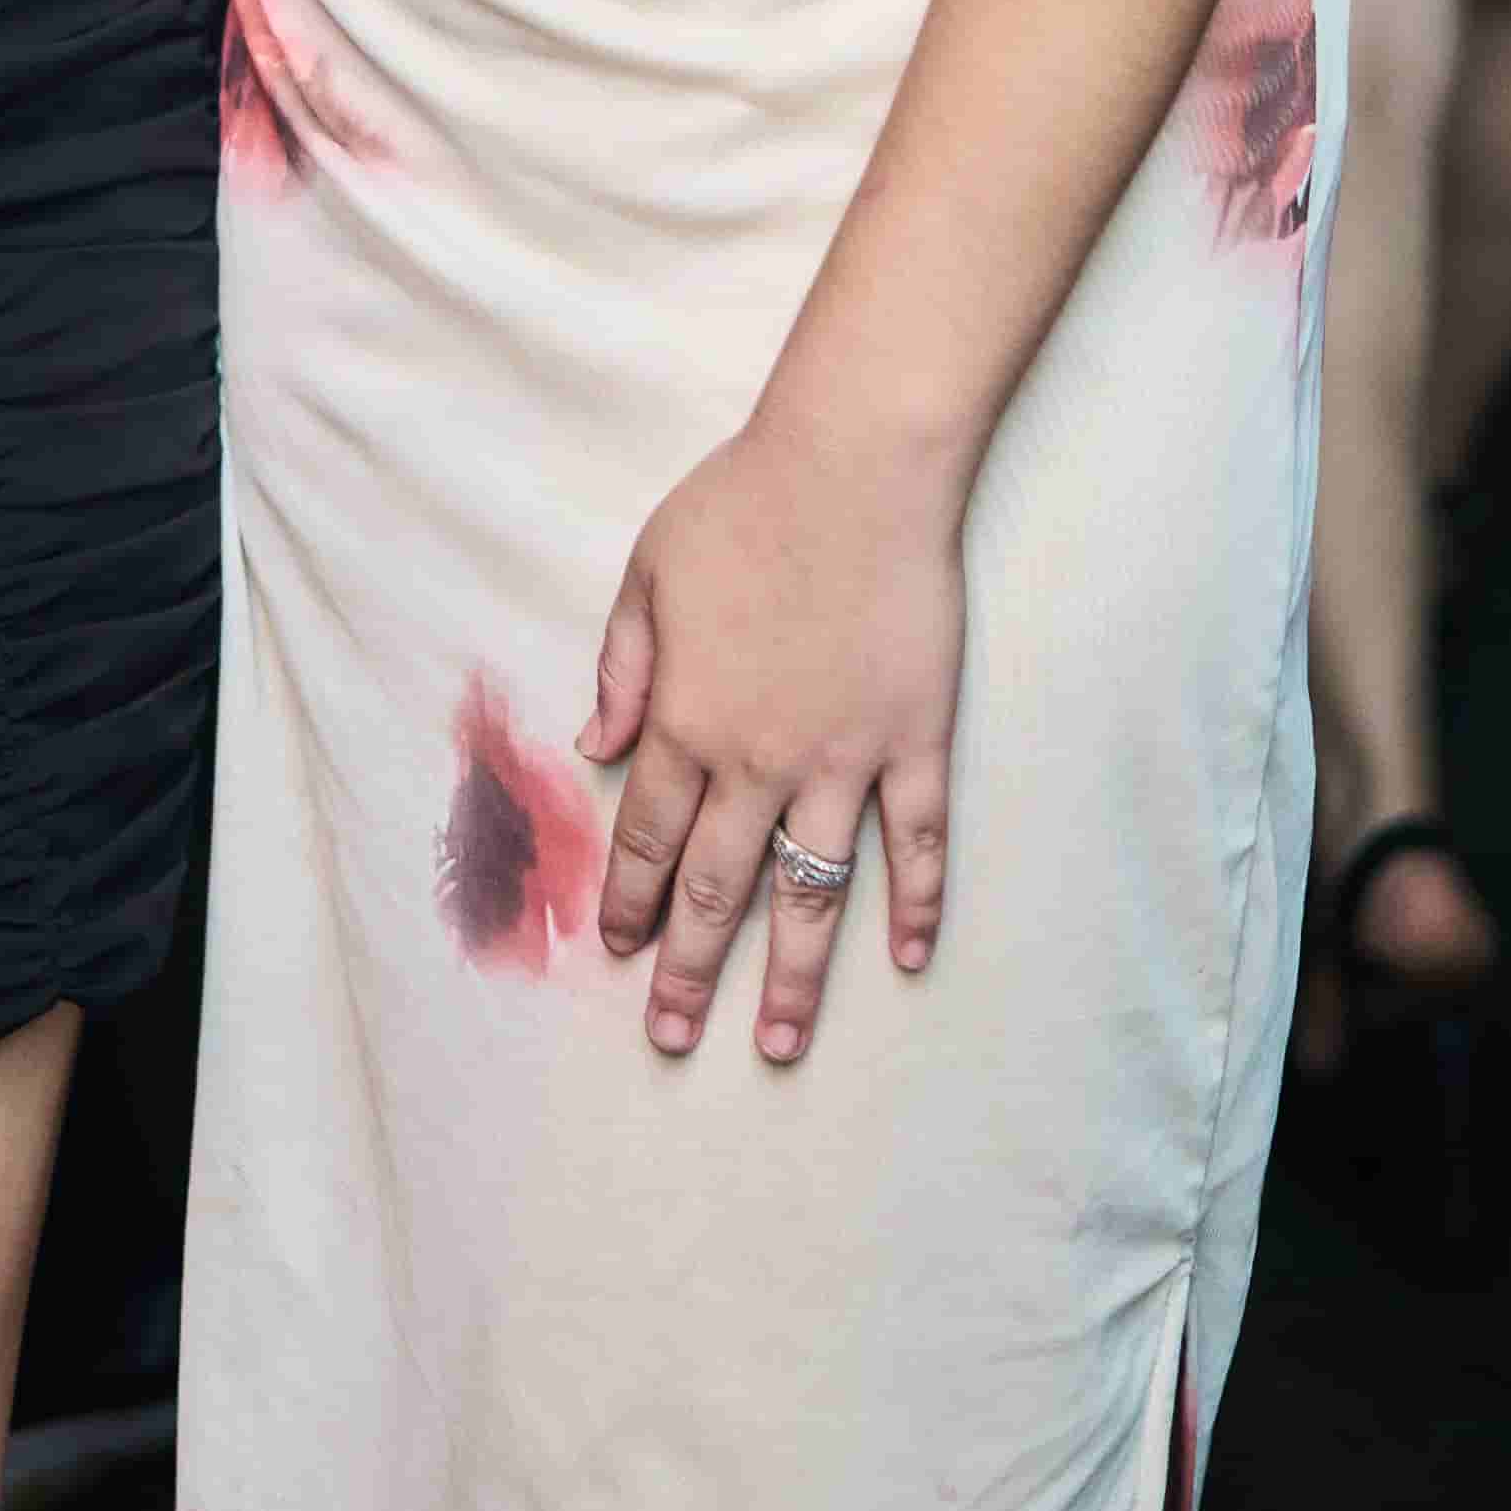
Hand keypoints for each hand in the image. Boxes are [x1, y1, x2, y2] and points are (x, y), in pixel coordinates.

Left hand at [580, 404, 966, 1063]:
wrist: (854, 464)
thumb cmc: (744, 504)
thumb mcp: (648, 573)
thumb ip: (622, 668)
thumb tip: (595, 745)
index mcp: (687, 718)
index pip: (647, 837)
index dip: (627, 899)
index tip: (616, 950)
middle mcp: (759, 758)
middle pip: (718, 888)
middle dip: (689, 970)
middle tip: (672, 1039)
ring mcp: (843, 757)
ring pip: (810, 892)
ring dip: (791, 977)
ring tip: (775, 1045)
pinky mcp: (914, 740)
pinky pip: (916, 841)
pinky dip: (915, 904)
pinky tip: (906, 959)